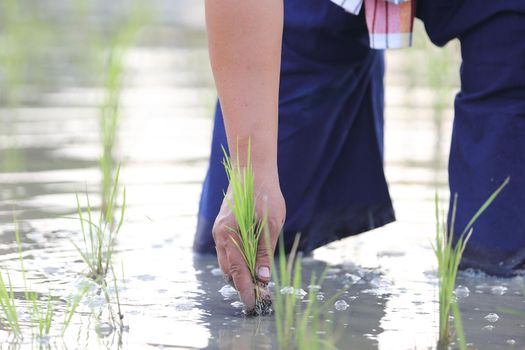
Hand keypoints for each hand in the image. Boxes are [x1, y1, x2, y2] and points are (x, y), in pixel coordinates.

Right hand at [213, 170, 284, 310]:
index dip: (246, 289)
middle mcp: (220, 235)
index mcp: (229, 234)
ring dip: (240, 274)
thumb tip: (264, 277)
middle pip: (229, 270)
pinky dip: (238, 262)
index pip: (237, 271)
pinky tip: (252, 265)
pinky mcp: (224, 228)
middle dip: (242, 285)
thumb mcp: (271, 224)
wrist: (252, 170)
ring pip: (227, 262)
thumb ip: (265, 251)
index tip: (254, 305)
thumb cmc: (265, 193)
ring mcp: (220, 231)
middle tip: (260, 296)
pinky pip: (229, 252)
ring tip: (258, 284)